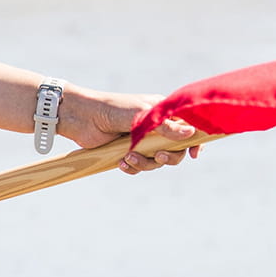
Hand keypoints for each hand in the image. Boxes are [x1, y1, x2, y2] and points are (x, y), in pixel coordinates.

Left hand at [62, 88, 200, 173]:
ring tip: (128, 157)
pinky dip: (131, 167)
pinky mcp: (126, 151)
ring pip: (155, 161)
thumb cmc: (113, 108)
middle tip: (158, 156)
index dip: (194, 141)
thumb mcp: (141, 116)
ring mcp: (141, 140)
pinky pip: (138, 166)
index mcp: (162, 113)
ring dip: (144, 163)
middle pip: (174, 150)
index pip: (187, 127)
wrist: (82, 117)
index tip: (194, 153)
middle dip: (168, 156)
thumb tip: (190, 133)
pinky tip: (120, 162)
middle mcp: (154, 127)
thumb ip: (165, 127)